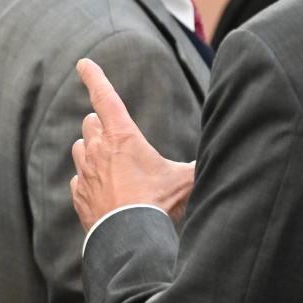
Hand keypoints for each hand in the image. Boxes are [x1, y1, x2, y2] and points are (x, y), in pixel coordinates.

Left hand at [70, 59, 196, 231]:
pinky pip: (77, 178)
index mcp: (122, 137)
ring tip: (110, 162)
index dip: (94, 77)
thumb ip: (199, 165)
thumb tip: (225, 158)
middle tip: (117, 136)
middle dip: (101, 124)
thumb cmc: (159, 205)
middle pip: (90, 122)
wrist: (130, 238)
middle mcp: (97, 149)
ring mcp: (84, 172)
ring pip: (79, 147)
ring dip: (91, 148)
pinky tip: (104, 191)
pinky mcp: (77, 194)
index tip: (83, 63)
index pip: (104, 96)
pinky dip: (87, 179)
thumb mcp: (186, 180)